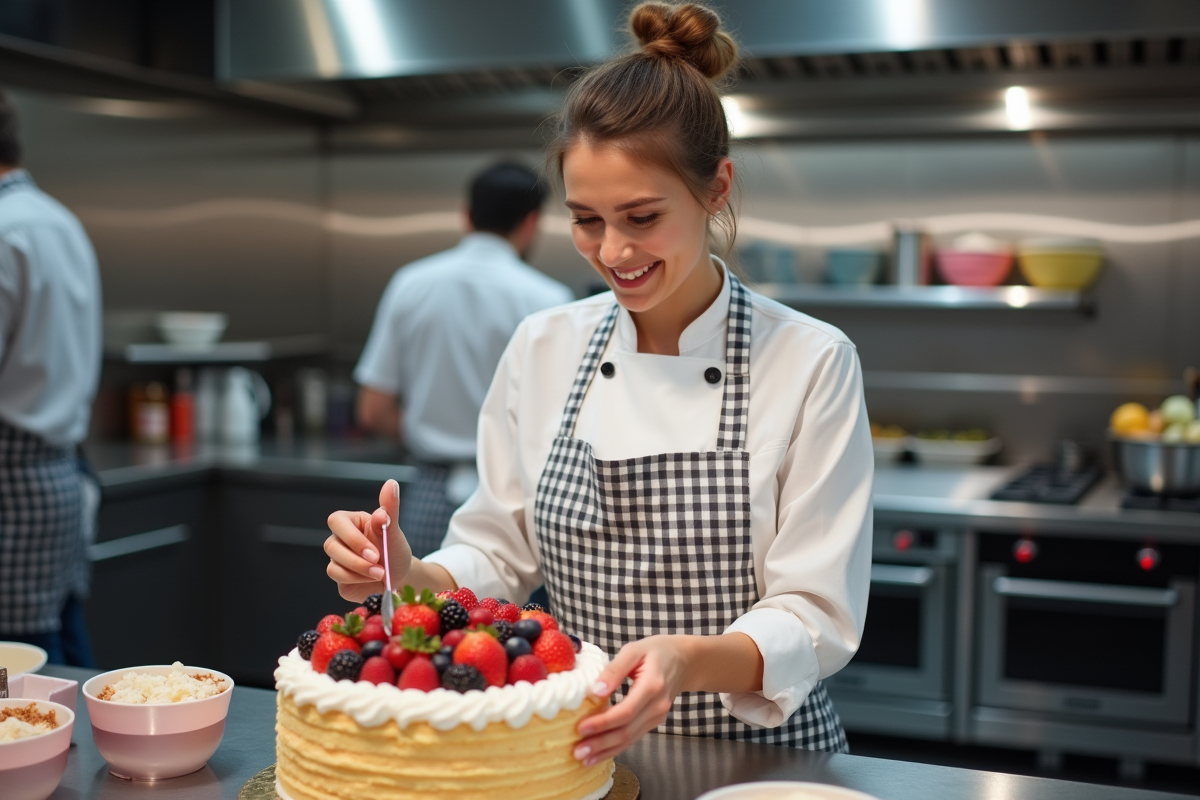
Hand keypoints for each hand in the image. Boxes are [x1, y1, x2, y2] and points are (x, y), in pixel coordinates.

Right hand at [325, 479, 410, 601]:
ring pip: (333, 567)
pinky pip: (339, 581)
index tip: (374, 552)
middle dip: (357, 560)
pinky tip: (372, 581)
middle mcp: (339, 540)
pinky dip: (358, 583)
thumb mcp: (394, 529)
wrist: (401, 574)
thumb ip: (390, 508)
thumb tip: (391, 484)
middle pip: (331, 546)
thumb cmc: (394, 549)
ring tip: (381, 574)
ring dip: (360, 573)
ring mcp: (337, 560)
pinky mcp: (340, 579)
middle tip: (380, 567)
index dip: (352, 538)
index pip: (336, 521)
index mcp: (350, 523)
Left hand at [573, 635, 691, 766]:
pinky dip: (616, 747)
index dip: (603, 723)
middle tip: (577, 752)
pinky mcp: (654, 721)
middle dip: (601, 744)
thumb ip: (614, 669)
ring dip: (606, 751)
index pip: (626, 711)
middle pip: (627, 731)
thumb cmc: (655, 651)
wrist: (684, 660)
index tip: (581, 728)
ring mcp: (658, 716)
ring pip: (630, 739)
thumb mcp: (634, 650)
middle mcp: (657, 706)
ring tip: (583, 759)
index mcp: (652, 686)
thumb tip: (595, 691)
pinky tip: (600, 753)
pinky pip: (633, 737)